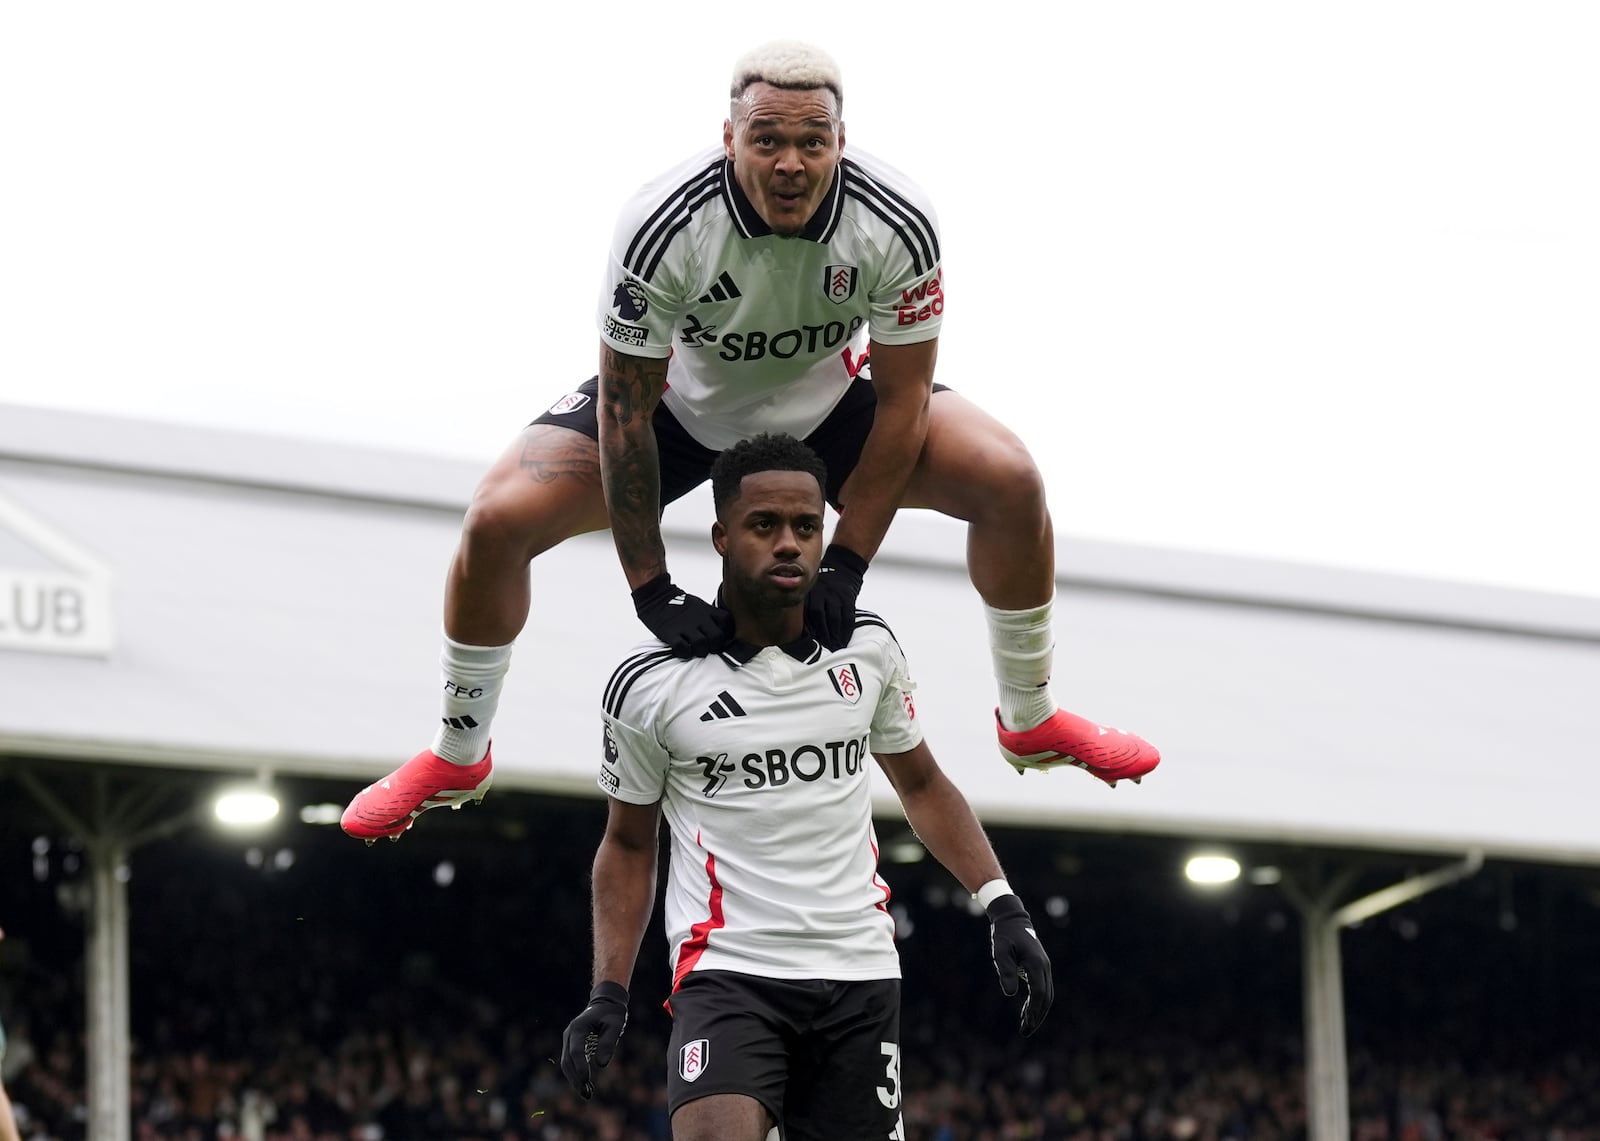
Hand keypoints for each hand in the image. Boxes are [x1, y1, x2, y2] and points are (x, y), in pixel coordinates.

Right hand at [560, 981, 629, 1099]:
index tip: (586, 1082)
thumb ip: (608, 1042)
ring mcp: (569, 1040)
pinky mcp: (572, 1045)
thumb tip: (601, 1065)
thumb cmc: (612, 1013)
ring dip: (575, 1080)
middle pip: (567, 1061)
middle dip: (576, 1079)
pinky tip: (587, 1086)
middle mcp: (569, 1034)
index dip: (580, 1068)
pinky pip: (571, 1062)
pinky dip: (576, 1075)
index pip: (576, 1051)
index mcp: (578, 1028)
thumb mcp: (616, 1024)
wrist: (606, 1003)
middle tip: (587, 1095)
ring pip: (566, 1064)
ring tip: (587, 1094)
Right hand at [632, 574, 733, 657]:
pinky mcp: (671, 633)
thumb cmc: (677, 602)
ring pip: (702, 645)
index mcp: (706, 610)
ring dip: (700, 652)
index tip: (723, 638)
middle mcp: (698, 618)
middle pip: (717, 637)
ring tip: (696, 651)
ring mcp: (685, 626)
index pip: (727, 621)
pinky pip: (682, 649)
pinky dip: (684, 653)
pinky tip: (683, 651)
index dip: (727, 632)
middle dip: (715, 647)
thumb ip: (709, 616)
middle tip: (709, 649)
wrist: (655, 594)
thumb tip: (719, 630)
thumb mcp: (698, 604)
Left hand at [805, 544, 867, 649]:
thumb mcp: (813, 590)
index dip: (813, 629)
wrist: (843, 566)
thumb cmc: (825, 583)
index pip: (812, 614)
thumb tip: (803, 627)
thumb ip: (808, 605)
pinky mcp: (849, 598)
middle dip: (824, 635)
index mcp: (814, 593)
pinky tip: (845, 638)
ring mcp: (838, 596)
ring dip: (836, 635)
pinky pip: (848, 616)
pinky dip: (847, 629)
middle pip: (824, 618)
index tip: (812, 643)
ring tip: (835, 647)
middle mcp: (825, 594)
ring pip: (836, 619)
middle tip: (825, 650)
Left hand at [988, 894, 1053, 1035]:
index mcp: (1036, 963)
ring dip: (1038, 1011)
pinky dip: (1036, 1002)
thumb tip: (1010, 994)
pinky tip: (1025, 1012)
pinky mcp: (1041, 968)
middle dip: (1037, 1016)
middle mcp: (1044, 966)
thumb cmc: (1004, 935)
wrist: (1012, 920)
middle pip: (1046, 997)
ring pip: (1046, 994)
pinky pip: (1042, 989)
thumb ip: (1005, 971)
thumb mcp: (1000, 951)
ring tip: (1026, 1026)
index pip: (1039, 993)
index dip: (1033, 1010)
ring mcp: (1045, 967)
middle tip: (1026, 1031)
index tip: (1025, 1024)